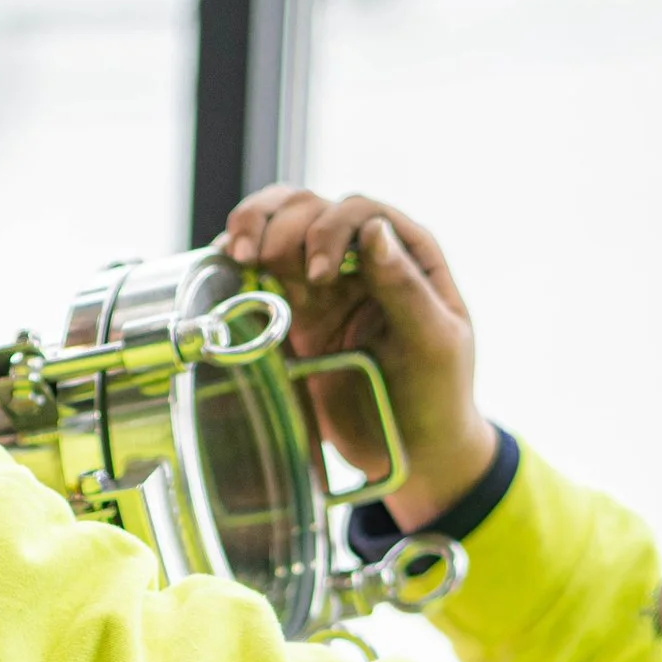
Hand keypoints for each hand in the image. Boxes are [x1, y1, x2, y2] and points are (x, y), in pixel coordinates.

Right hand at [220, 187, 496, 529]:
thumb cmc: (437, 395)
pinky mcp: (292, 315)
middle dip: (281, 226)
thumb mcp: (434, 343)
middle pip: (312, 210)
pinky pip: (259, 271)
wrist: (413, 452)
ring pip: (280, 226)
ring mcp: (323, 285)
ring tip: (237, 253)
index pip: (361, 213)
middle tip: (260, 260)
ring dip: (252, 227)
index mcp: (407, 255)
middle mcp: (362, 259)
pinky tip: (224, 265)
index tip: (319, 275)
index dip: (332, 230)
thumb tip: (374, 229)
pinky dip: (236, 260)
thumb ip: (405, 287)